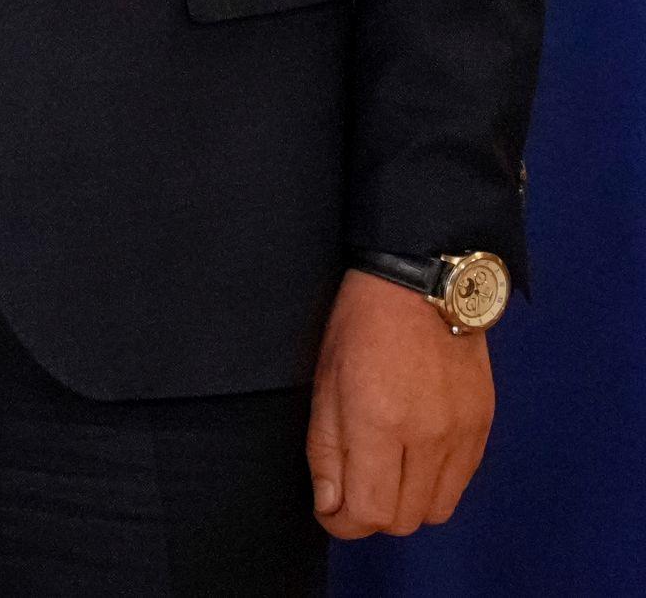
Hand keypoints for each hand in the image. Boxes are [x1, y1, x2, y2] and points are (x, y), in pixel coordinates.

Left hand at [308, 269, 494, 537]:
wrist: (422, 286)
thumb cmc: (361, 326)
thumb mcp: (325, 383)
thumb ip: (326, 451)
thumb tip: (330, 506)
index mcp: (379, 423)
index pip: (370, 513)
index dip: (343, 523)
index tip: (329, 511)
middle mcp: (427, 436)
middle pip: (405, 520)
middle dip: (372, 516)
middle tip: (352, 491)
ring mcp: (462, 434)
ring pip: (437, 510)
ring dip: (406, 504)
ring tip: (383, 472)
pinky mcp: (483, 427)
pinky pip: (461, 483)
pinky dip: (434, 485)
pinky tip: (413, 457)